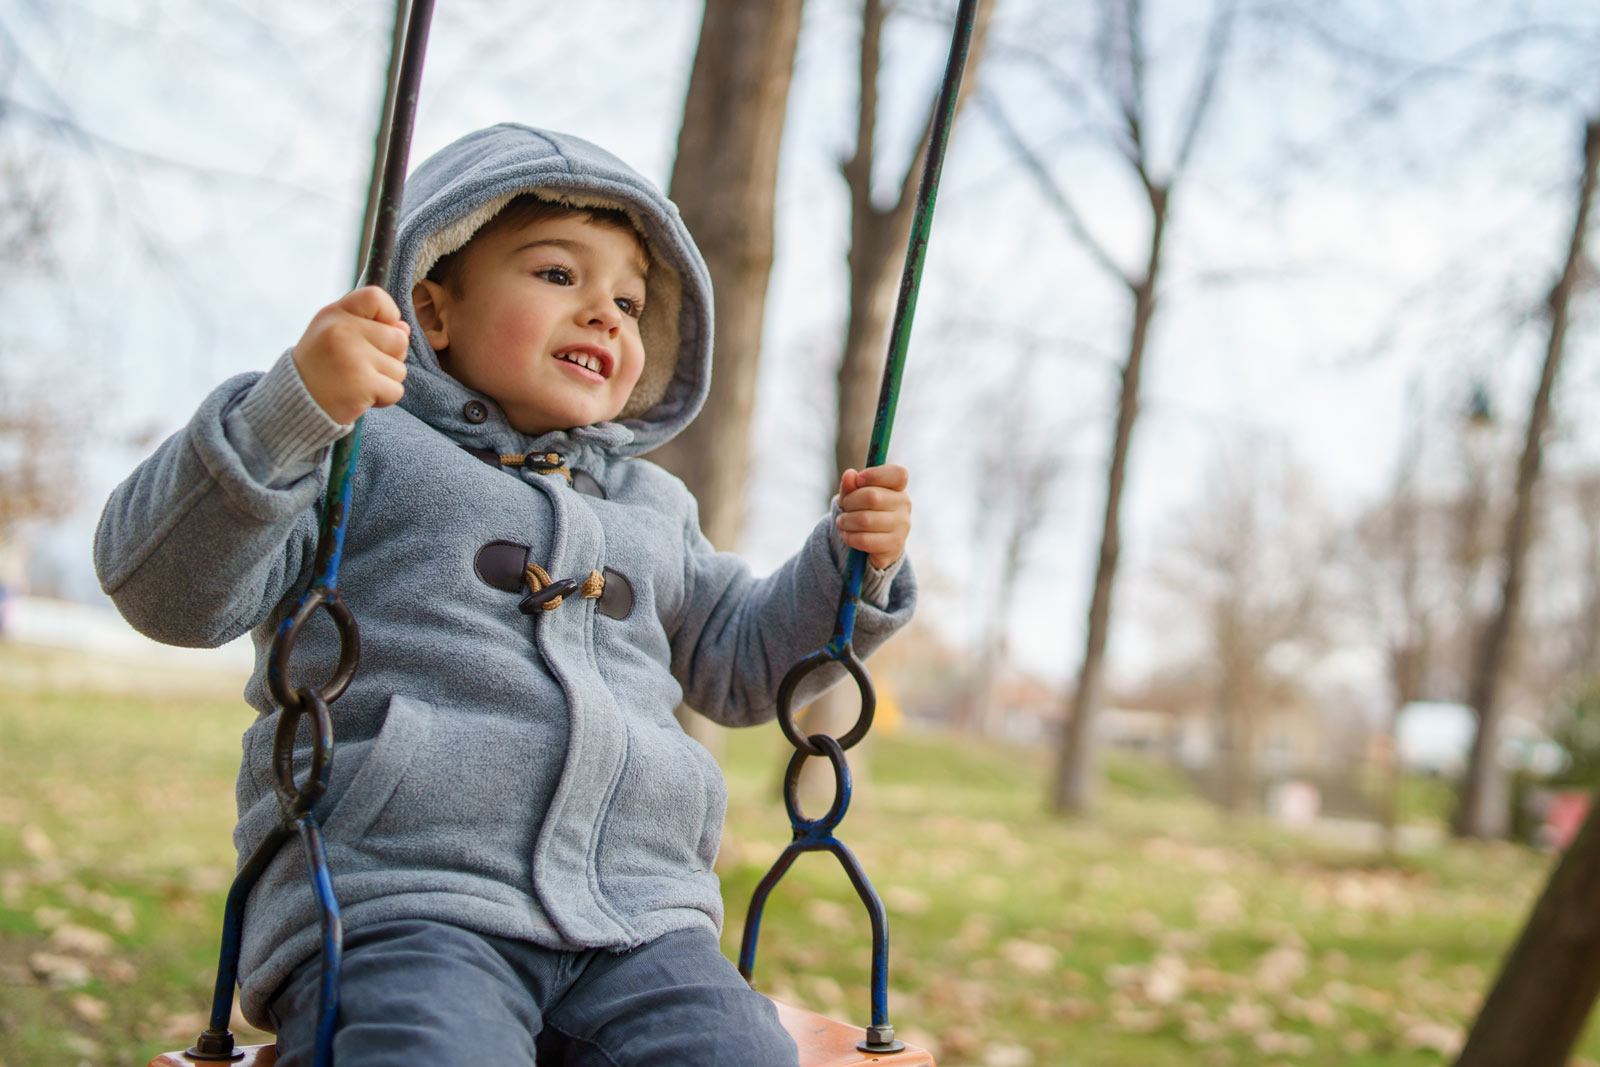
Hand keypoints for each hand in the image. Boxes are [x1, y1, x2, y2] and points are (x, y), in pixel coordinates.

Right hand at [292, 286, 409, 423]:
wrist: (295, 403)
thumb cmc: (321, 367)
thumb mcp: (335, 335)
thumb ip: (370, 326)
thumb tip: (404, 329)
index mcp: (334, 314)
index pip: (375, 297)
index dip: (388, 315)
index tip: (375, 332)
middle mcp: (342, 331)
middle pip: (399, 339)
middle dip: (389, 357)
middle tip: (361, 366)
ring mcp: (353, 357)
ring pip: (400, 368)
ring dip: (384, 380)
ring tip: (356, 382)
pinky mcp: (363, 384)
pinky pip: (396, 390)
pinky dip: (383, 398)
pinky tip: (359, 396)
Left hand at [835, 464, 911, 569]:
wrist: (875, 543)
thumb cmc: (864, 511)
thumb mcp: (854, 495)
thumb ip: (851, 485)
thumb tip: (849, 474)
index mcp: (898, 487)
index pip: (897, 474)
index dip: (875, 474)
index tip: (859, 480)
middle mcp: (904, 505)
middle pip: (872, 497)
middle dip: (850, 501)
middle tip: (844, 506)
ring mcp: (902, 526)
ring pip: (865, 520)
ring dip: (846, 521)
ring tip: (842, 522)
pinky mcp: (894, 545)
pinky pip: (864, 540)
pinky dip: (849, 537)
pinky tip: (846, 535)